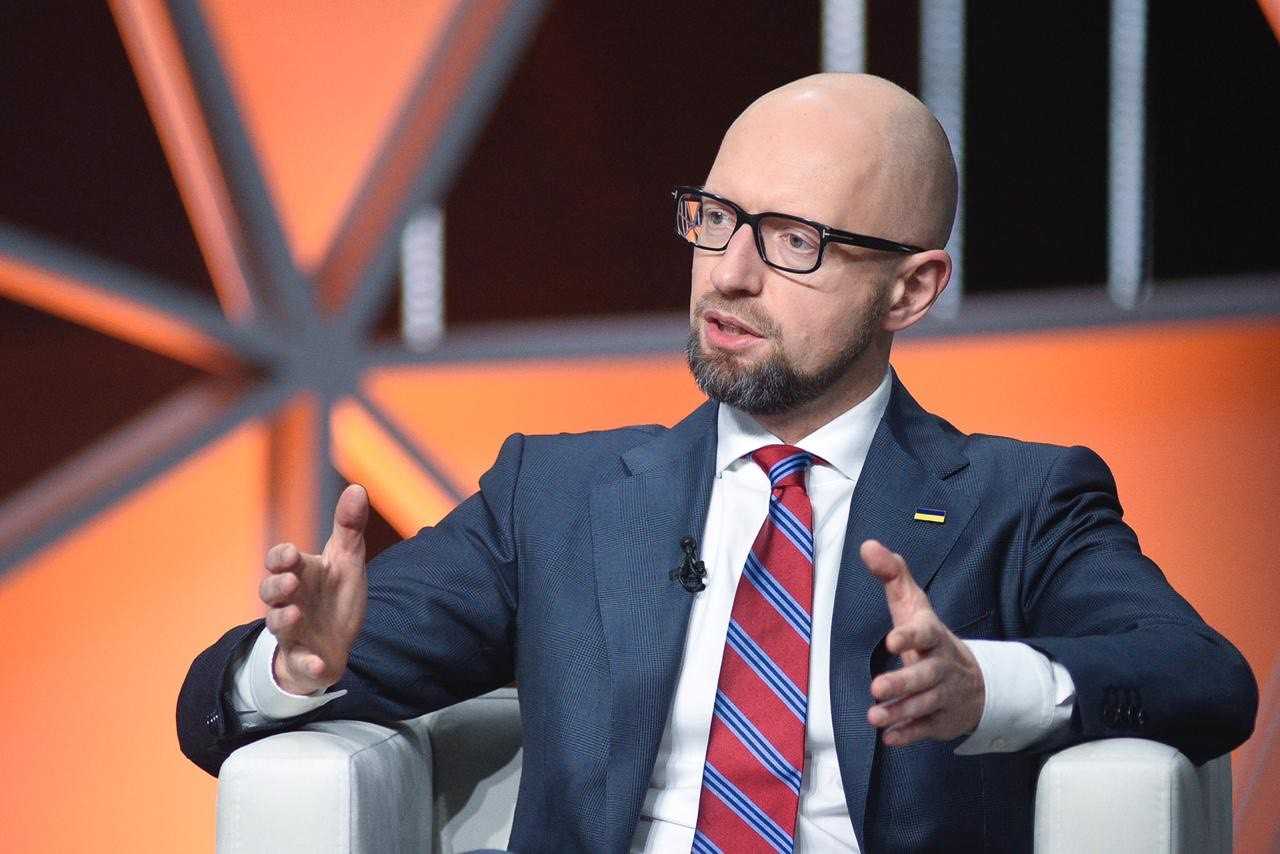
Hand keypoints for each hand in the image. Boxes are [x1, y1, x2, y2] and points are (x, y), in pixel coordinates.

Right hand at [258, 484, 369, 694]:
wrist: (335, 642)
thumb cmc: (335, 595)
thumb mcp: (346, 560)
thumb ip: (349, 527)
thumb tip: (358, 488)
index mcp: (299, 575)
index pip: (279, 562)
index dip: (280, 558)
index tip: (290, 555)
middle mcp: (289, 602)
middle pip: (269, 593)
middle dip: (276, 587)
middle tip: (290, 582)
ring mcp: (294, 632)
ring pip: (277, 626)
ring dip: (283, 620)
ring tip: (294, 613)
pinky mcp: (305, 660)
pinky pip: (302, 665)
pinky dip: (309, 665)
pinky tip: (320, 665)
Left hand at [861, 539, 984, 746]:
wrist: (974, 679)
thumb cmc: (928, 636)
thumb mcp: (913, 605)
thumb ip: (891, 575)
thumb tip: (867, 545)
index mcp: (933, 636)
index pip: (924, 634)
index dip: (909, 637)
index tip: (891, 640)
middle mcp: (941, 666)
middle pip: (925, 675)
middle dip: (903, 683)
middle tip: (876, 688)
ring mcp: (944, 695)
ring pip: (924, 705)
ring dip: (900, 712)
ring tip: (875, 717)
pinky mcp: (941, 720)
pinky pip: (926, 729)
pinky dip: (909, 734)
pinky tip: (890, 738)